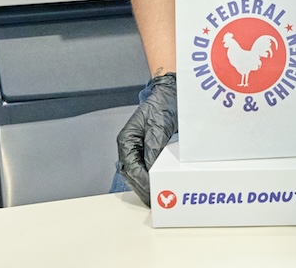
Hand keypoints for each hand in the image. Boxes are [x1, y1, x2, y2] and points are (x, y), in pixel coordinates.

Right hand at [116, 73, 177, 205]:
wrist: (170, 93)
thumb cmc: (161, 105)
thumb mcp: (158, 126)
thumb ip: (153, 148)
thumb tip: (151, 169)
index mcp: (126, 140)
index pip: (131, 168)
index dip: (142, 182)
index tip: (153, 192)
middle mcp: (129, 146)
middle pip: (132, 173)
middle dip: (143, 188)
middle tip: (156, 201)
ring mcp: (137, 148)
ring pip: (138, 172)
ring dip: (146, 185)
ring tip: (157, 198)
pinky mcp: (148, 148)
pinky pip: (146, 166)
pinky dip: (151, 176)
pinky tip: (159, 184)